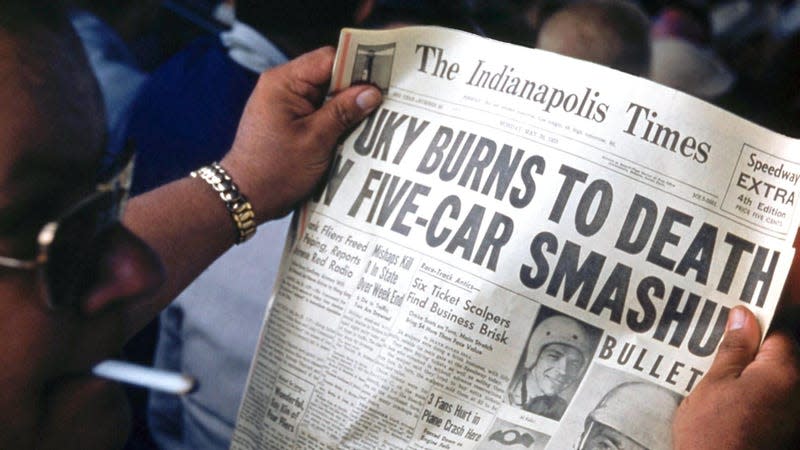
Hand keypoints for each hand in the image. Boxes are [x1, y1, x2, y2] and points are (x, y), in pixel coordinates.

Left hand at [222, 46, 381, 219]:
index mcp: (283, 82)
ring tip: (369, 118)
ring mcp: (284, 103)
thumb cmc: (275, 170)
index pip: (329, 59)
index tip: (381, 80)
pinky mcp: (288, 120)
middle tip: (381, 102)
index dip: (357, 66)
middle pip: (329, 74)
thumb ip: (344, 112)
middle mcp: (282, 86)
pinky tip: (351, 131)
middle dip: (354, 89)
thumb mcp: (316, 140)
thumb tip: (372, 92)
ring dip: (345, 106)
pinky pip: (317, 110)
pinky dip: (334, 118)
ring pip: (325, 94)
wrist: (245, 196)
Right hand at [672, 306, 799, 448]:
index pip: (779, 333)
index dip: (755, 327)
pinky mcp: (790, 434)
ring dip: (757, 377)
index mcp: (784, 372)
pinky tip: (738, 407)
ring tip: (728, 387)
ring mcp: (798, 416)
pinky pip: (780, 403)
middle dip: (757, 354)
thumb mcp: (714, 383)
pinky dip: (762, 399)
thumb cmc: (713, 435)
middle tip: (727, 359)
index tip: (734, 325)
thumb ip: (733, 349)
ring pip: (780, 382)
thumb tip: (743, 317)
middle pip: (784, 358)